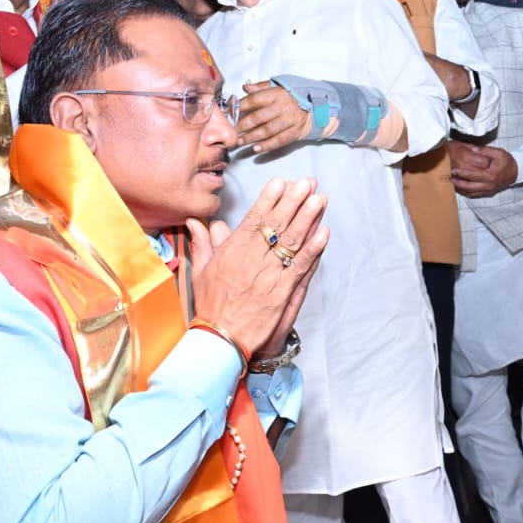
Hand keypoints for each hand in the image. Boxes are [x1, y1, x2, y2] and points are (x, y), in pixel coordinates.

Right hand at [187, 177, 329, 355]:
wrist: (220, 340)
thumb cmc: (210, 307)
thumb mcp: (202, 272)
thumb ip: (203, 244)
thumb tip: (198, 221)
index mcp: (232, 252)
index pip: (254, 219)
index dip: (269, 199)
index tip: (281, 182)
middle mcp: (252, 259)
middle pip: (276, 225)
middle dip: (293, 201)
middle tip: (307, 183)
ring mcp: (268, 275)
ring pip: (290, 241)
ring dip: (307, 218)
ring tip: (319, 199)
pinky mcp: (281, 293)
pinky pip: (300, 267)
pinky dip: (313, 250)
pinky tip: (324, 233)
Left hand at [236, 81, 311, 152]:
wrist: (317, 109)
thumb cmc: (294, 98)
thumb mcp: (279, 87)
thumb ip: (261, 87)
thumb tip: (245, 87)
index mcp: (277, 93)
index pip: (255, 99)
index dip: (240, 106)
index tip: (230, 112)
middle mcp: (283, 107)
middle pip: (259, 117)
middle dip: (243, 125)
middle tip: (232, 131)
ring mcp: (289, 121)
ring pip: (267, 130)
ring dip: (251, 137)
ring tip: (240, 141)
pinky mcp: (294, 132)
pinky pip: (279, 140)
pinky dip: (267, 146)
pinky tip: (256, 149)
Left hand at [448, 141, 517, 197]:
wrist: (516, 171)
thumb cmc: (507, 161)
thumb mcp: (498, 152)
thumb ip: (484, 150)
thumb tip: (472, 148)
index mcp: (491, 175)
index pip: (473, 175)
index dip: (462, 174)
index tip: (453, 170)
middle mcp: (489, 184)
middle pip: (469, 187)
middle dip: (458, 183)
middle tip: (449, 178)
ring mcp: (489, 190)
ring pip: (471, 192)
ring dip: (461, 188)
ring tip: (452, 183)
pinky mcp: (489, 192)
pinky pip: (475, 194)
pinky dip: (467, 192)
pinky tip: (460, 187)